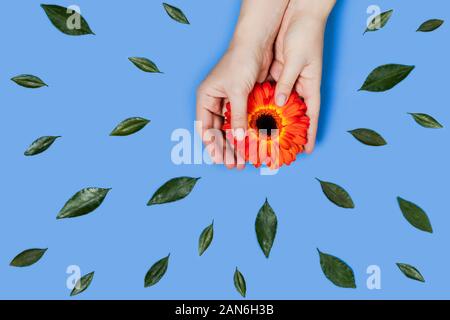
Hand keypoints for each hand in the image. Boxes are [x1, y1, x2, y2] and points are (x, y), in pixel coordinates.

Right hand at [196, 42, 272, 168]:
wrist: (257, 44)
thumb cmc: (240, 62)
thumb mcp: (237, 92)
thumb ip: (237, 117)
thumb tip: (237, 140)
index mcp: (206, 97)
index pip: (205, 127)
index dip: (211, 145)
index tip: (219, 159)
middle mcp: (215, 101)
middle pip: (217, 131)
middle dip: (225, 149)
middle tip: (233, 165)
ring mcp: (229, 102)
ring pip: (230, 129)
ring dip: (236, 144)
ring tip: (243, 160)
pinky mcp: (243, 101)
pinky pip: (242, 122)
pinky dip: (246, 133)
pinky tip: (251, 145)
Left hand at [270, 0, 334, 153]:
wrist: (298, 13)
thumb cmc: (305, 34)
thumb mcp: (296, 60)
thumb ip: (287, 82)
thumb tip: (280, 102)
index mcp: (311, 85)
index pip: (312, 115)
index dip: (310, 133)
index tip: (307, 151)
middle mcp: (299, 86)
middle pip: (296, 114)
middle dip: (290, 131)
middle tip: (280, 148)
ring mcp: (287, 80)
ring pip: (281, 106)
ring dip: (274, 119)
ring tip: (264, 136)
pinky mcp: (277, 73)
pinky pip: (271, 93)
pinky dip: (265, 103)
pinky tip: (255, 114)